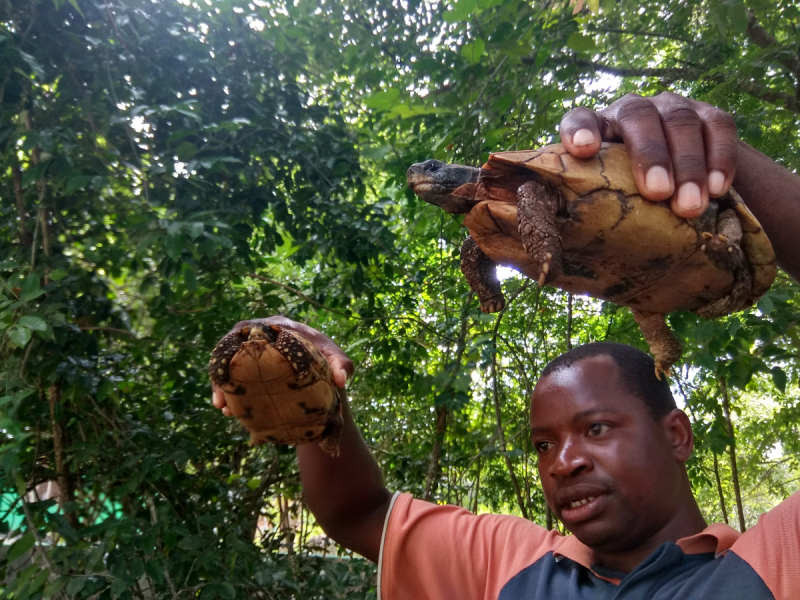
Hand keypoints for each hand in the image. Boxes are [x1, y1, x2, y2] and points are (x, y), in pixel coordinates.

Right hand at [211, 316, 353, 415]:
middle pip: (230, 350)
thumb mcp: (337, 359)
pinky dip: (228, 393)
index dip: (235, 347)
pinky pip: (232, 379)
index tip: (233, 368)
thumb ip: (342, 365)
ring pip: (228, 367)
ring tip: (224, 409)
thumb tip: (340, 380)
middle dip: (222, 373)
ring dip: (222, 386)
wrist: (322, 371)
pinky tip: (227, 411)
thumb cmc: (326, 358)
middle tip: (223, 397)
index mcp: (277, 326)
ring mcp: (252, 355)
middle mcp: (259, 337)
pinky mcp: (249, 370)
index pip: (248, 329)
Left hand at [559, 92, 738, 218]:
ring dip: (688, 164)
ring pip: (679, 122)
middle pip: (637, 116)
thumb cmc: (626, 206)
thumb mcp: (603, 207)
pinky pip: (718, 127)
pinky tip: (718, 189)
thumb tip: (553, 267)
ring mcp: (671, 109)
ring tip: (690, 207)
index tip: (583, 150)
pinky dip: (720, 157)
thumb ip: (582, 219)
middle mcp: (630, 112)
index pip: (580, 118)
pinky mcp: (709, 116)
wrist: (681, 189)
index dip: (579, 130)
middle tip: (657, 193)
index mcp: (595, 130)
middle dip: (649, 154)